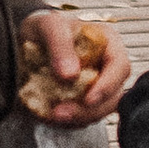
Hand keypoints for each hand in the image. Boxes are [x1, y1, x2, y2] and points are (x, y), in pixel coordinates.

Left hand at [22, 8, 132, 123]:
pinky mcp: (84, 102)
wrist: (28, 42)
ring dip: (78, 118)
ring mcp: (98, 86)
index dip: (108, 85)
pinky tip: (51, 114)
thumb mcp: (49, 26)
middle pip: (114, 95)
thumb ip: (59, 45)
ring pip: (100, 111)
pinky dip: (70, 121)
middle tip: (61, 113)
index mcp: (108, 42)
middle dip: (90, 110)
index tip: (88, 99)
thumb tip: (70, 75)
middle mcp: (107, 66)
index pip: (120, 66)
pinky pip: (84, 118)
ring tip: (52, 115)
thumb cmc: (44, 28)